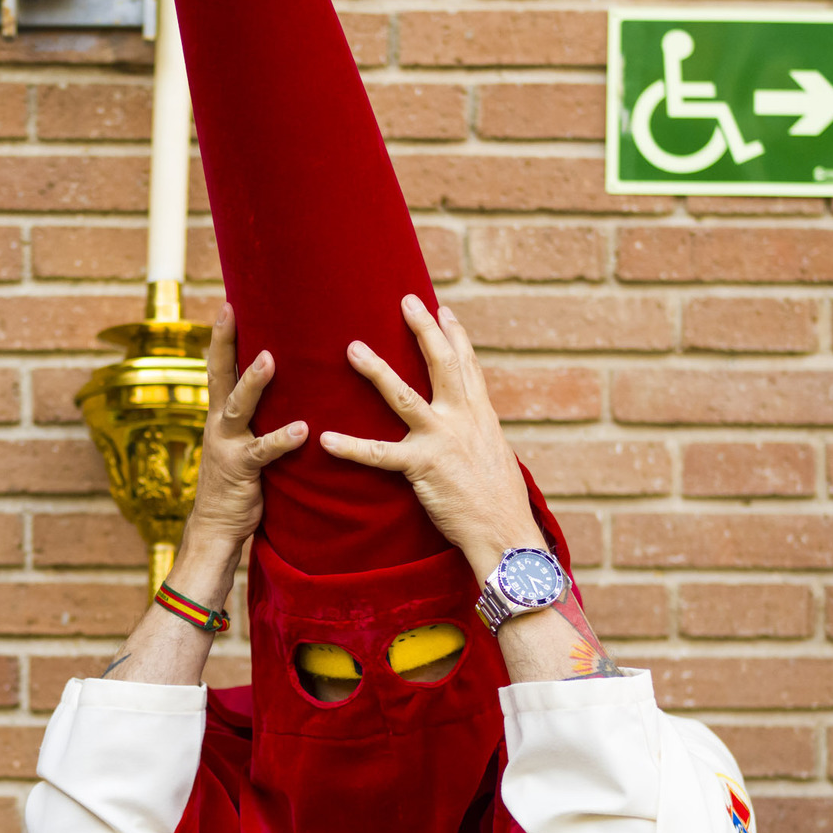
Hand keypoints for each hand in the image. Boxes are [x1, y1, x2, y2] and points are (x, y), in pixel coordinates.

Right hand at [176, 313, 308, 568]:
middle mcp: (219, 424)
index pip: (219, 367)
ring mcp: (227, 445)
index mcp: (221, 415)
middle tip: (230, 310)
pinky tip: (303, 429)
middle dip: (224, 342)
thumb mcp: (244, 443)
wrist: (216, 528)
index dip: (221, 337)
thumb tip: (289, 393)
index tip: (227, 304)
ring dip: (253, 382)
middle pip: (218, 374)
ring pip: (237, 406)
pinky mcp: (242, 470)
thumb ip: (259, 419)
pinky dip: (282, 438)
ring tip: (270, 359)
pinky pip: (263, 451)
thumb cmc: (239, 483)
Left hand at [322, 295, 541, 575]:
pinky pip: (380, 455)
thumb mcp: (494, 457)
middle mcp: (463, 419)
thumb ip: (476, 436)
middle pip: (441, 364)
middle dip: (423, 329)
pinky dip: (351, 447)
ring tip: (353, 348)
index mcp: (481, 416)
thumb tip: (470, 428)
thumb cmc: (499, 501)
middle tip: (405, 300)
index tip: (442, 310)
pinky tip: (327, 438)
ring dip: (377, 371)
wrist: (505, 531)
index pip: (467, 366)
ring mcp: (442, 440)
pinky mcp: (423, 467)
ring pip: (403, 396)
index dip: (455, 336)